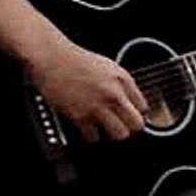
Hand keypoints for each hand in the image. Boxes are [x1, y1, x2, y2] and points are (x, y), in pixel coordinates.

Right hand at [25, 40, 147, 142]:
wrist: (52, 58)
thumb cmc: (76, 60)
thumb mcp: (108, 66)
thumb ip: (122, 84)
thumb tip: (131, 101)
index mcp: (122, 79)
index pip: (144, 107)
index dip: (137, 113)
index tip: (131, 115)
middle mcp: (113, 94)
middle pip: (137, 124)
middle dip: (130, 127)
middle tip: (122, 125)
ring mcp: (97, 106)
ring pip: (120, 134)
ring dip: (112, 133)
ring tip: (106, 128)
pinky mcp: (80, 116)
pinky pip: (94, 136)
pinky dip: (91, 135)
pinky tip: (88, 127)